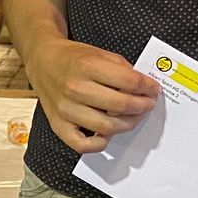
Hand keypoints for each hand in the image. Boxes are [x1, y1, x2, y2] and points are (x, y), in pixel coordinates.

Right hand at [27, 38, 160, 152]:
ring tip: (133, 117)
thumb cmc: (73, 57)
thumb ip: (122, 68)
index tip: (154, 90)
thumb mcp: (99, 52)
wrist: (43, 60)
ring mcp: (66, 109)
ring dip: (127, 124)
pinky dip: (99, 144)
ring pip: (106, 127)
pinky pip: (82, 145)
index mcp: (88, 66)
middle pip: (120, 106)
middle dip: (142, 106)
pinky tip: (108, 134)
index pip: (129, 82)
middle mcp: (75, 89)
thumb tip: (143, 87)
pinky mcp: (58, 125)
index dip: (148, 88)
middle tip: (148, 104)